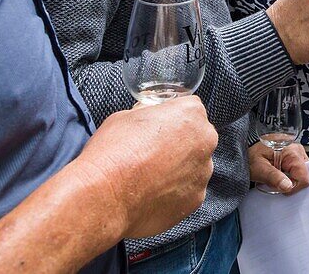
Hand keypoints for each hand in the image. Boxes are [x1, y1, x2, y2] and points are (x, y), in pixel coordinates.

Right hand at [76, 97, 216, 238]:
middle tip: (152, 154)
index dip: (171, 118)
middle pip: (197, 138)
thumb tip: (150, 120)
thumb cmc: (112, 152)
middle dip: (180, 144)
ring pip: (194, 166)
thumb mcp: (126, 116)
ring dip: (178, 170)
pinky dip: (174, 193)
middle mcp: (205, 141)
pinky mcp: (196, 199)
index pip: (189, 109)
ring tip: (149, 178)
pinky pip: (188, 191)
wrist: (104, 196)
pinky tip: (151, 195)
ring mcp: (202, 173)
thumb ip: (149, 115)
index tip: (157, 128)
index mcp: (191, 114)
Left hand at [248, 142, 308, 194]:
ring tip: (277, 176)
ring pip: (302, 174)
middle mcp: (297, 150)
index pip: (304, 176)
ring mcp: (297, 153)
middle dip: (292, 182)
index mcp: (291, 151)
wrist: (247, 151)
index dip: (294, 187)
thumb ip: (273, 177)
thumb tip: (288, 186)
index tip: (281, 188)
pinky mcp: (295, 157)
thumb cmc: (251, 157)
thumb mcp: (259, 169)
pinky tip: (280, 175)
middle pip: (305, 175)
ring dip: (291, 180)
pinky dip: (290, 177)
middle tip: (277, 181)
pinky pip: (298, 171)